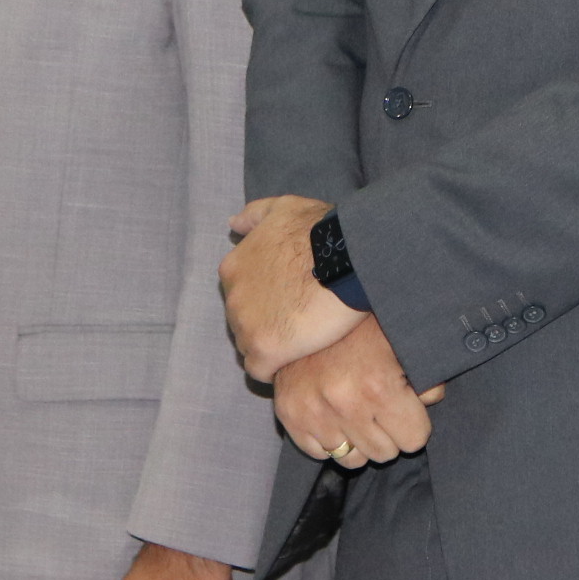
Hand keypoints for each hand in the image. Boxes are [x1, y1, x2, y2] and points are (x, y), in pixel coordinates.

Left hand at [220, 194, 363, 380]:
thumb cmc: (319, 230)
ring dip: (272, 346)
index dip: (267, 299)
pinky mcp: (264, 351)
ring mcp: (245, 326)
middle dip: (267, 322)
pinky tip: (296, 361)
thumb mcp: (283, 208)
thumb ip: (254, 215)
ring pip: (250, 347)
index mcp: (233, 268)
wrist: (346, 258)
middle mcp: (232, 298)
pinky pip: (260, 371)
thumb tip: (232, 224)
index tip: (290, 299)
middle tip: (301, 319)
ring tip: (303, 341)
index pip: (243, 294)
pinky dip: (275, 369)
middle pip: (244, 321)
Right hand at [273, 318, 444, 466]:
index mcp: (379, 386)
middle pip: (385, 454)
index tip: (405, 406)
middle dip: (388, 433)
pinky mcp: (289, 416)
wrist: (308, 313)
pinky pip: (320, 454)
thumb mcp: (402, 345)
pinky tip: (332, 414)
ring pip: (352, 460)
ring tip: (356, 411)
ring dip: (358, 441)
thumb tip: (430, 401)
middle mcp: (345, 403)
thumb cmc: (362, 329)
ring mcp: (313, 412)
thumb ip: (426, 378)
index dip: (414, 422)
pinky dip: (328, 439)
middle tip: (380, 406)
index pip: (414, 440)